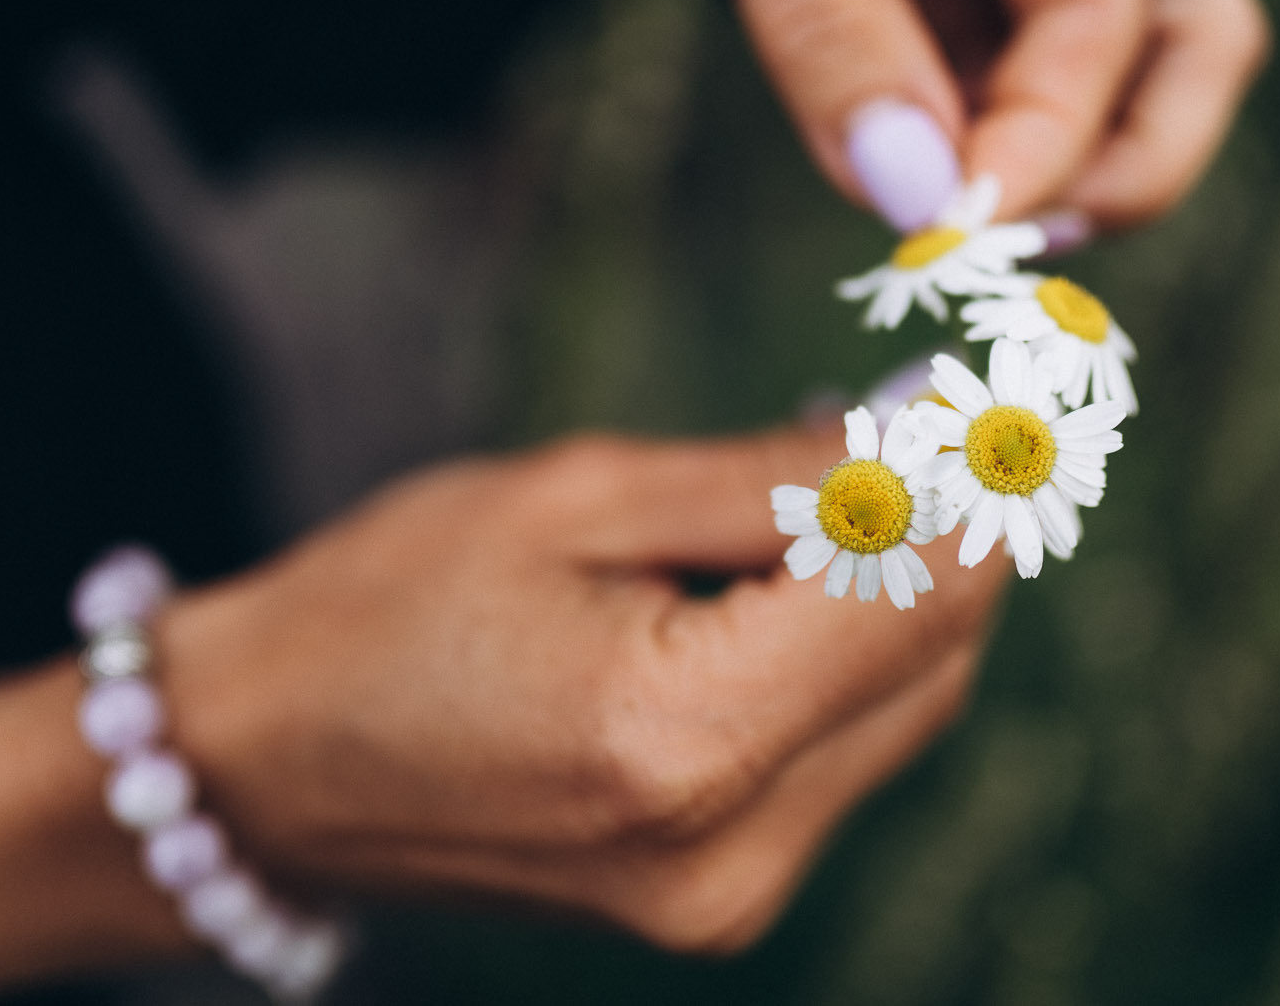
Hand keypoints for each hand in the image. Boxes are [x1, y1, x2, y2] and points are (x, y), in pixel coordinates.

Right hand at [160, 424, 1002, 949]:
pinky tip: (811, 571)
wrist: (262, 770)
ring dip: (915, 587)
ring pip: (912, 706)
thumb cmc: (384, 606)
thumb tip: (935, 438)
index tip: (1018, 375)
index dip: (986, 469)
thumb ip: (774, 478)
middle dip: (963, 522)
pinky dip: (855, 655)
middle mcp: (734, 850)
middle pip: (940, 653)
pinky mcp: (722, 904)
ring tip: (867, 474)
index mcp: (683, 741)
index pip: (922, 585)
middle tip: (953, 406)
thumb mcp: (574, 496)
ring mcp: (733, 898)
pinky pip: (848, 753)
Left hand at [267, 0, 1268, 230]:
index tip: (956, 233)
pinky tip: (909, 188)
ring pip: (1106, 58)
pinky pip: (1005, 59)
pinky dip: (978, 135)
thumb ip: (828, 33)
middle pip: (1177, 26)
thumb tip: (918, 197)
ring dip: (1055, 158)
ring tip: (951, 236)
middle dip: (1121, 154)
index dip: (1052, 135)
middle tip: (1002, 246)